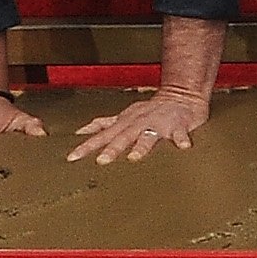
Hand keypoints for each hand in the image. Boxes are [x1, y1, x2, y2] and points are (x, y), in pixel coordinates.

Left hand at [70, 88, 210, 165]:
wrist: (181, 96)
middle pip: (123, 137)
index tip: (72, 157)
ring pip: (148, 136)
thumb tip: (81, 131)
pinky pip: (180, 134)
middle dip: (112, 149)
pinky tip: (184, 146)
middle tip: (101, 161)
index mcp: (125, 122)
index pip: (102, 135)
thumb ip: (104, 124)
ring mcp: (159, 124)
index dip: (87, 146)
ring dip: (141, 146)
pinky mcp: (178, 127)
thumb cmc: (150, 110)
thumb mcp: (123, 115)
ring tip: (135, 157)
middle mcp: (139, 123)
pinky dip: (181, 139)